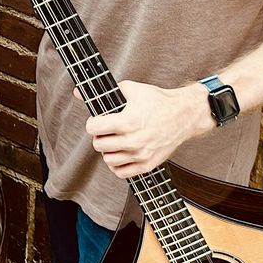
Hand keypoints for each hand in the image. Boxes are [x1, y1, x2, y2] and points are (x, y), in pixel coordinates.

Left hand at [83, 80, 213, 177]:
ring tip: (114, 141)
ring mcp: (141, 154)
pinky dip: (117, 165)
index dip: (92, 123)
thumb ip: (104, 92)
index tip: (97, 121)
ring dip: (108, 151)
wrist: (184, 115)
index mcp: (128, 121)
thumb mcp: (131, 90)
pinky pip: (122, 173)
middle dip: (99, 136)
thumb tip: (78, 93)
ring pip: (108, 160)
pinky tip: (120, 154)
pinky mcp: (148, 164)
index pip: (94, 128)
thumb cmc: (157, 101)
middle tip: (106, 131)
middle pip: (99, 145)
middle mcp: (134, 140)